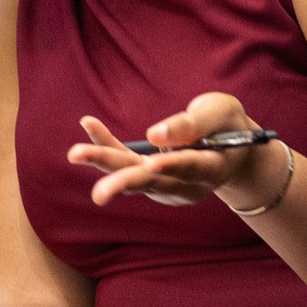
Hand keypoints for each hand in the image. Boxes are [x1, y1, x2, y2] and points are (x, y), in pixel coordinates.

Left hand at [66, 93, 288, 212]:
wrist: (231, 148)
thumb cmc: (228, 125)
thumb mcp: (221, 113)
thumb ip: (193, 123)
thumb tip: (153, 135)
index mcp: (213, 168)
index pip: (191, 167)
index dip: (172, 165)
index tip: (151, 163)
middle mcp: (187, 183)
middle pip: (154, 181)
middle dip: (126, 182)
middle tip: (100, 194)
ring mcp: (166, 182)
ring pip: (132, 174)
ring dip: (104, 163)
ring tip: (75, 154)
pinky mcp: (148, 173)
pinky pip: (124, 158)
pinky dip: (106, 142)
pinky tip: (87, 122)